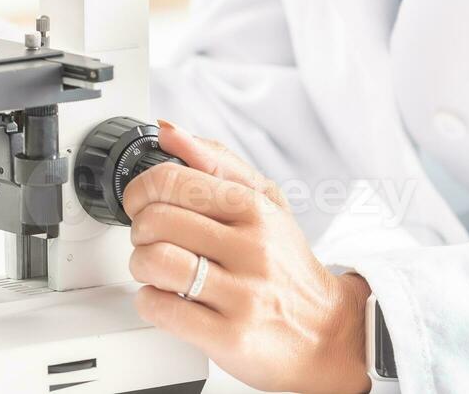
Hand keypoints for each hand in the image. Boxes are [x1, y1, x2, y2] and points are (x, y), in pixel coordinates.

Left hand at [123, 119, 371, 393]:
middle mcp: (252, 250)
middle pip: (157, 221)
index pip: (173, 180)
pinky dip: (149, 301)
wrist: (328, 333)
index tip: (140, 202)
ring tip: (156, 268)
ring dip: (140, 265)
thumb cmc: (287, 266)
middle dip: (140, 230)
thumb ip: (215, 162)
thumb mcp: (265, 203)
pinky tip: (165, 297)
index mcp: (255, 211)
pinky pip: (161, 307)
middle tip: (151, 238)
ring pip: (155, 262)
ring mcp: (243, 295)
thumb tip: (169, 132)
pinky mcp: (230, 337)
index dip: (141, 190)